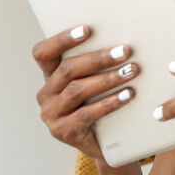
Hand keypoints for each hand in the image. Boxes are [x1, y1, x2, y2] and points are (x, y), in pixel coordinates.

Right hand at [32, 24, 139, 161]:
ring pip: (77, 90)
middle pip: (67, 69)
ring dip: (107, 79)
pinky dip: (109, 102)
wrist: (104, 144)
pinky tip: (127, 95)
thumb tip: (121, 42)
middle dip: (98, 59)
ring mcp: (51, 114)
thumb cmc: (100, 105)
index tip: (87, 29)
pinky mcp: (63, 131)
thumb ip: (96, 65)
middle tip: (125, 51)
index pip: (43, 53)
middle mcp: (45, 94)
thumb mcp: (94, 83)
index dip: (62, 39)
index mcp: (49, 76)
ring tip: (131, 71)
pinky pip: (87, 113)